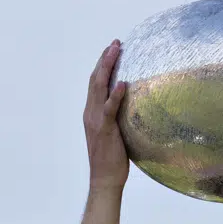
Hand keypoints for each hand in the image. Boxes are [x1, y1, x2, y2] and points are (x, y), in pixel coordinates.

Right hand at [84, 41, 129, 188]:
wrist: (104, 179)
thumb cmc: (112, 160)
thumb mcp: (114, 134)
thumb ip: (117, 119)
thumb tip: (132, 109)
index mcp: (91, 113)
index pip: (95, 84)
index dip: (102, 65)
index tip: (111, 50)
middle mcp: (90, 113)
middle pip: (95, 80)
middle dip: (105, 59)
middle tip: (116, 43)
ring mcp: (96, 121)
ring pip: (99, 88)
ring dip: (108, 67)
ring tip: (117, 51)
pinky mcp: (105, 130)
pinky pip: (109, 109)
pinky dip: (115, 95)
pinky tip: (123, 83)